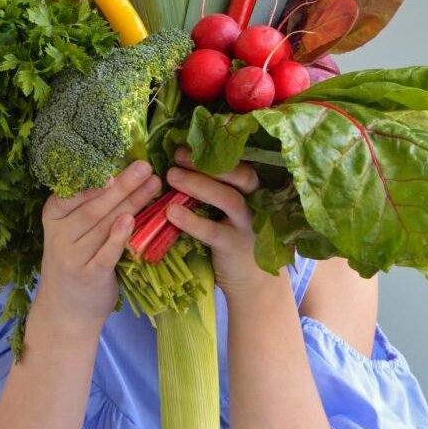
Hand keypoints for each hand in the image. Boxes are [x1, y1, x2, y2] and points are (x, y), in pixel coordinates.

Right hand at [34, 160, 161, 334]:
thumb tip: (122, 173)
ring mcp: (73, 257)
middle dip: (122, 184)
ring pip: (105, 225)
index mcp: (53, 217)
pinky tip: (131, 220)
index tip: (117, 159)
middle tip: (145, 166)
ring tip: (153, 185)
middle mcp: (59, 236)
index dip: (96, 176)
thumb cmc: (75, 262)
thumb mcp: (71, 232)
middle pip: (95, 206)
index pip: (73, 192)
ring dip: (131, 203)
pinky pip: (106, 253)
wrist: (65, 312)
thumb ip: (89, 208)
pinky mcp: (89, 276)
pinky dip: (118, 237)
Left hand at [164, 147, 283, 300]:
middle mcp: (257, 204)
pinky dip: (191, 221)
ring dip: (198, 185)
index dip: (215, 152)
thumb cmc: (235, 238)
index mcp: (254, 191)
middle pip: (240, 175)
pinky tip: (171, 213)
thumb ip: (215, 189)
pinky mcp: (235, 247)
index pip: (240, 163)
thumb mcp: (231, 211)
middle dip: (208, 163)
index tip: (186, 145)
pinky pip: (213, 231)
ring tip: (171, 177)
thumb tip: (180, 163)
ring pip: (228, 199)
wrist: (253, 283)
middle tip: (178, 156)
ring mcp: (248, 226)